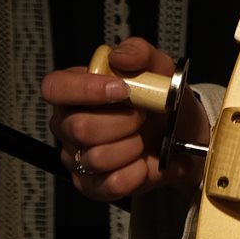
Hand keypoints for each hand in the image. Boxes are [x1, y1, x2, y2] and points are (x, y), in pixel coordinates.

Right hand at [41, 37, 197, 201]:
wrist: (184, 138)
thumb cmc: (163, 101)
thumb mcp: (160, 68)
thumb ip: (140, 52)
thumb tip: (119, 57)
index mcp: (76, 91)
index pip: (55, 87)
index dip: (85, 90)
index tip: (122, 90)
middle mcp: (68, 124)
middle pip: (78, 127)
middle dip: (123, 122)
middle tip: (143, 117)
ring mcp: (77, 158)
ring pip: (96, 157)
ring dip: (132, 147)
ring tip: (143, 139)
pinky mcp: (92, 186)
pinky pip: (111, 184)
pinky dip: (136, 173)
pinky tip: (143, 162)